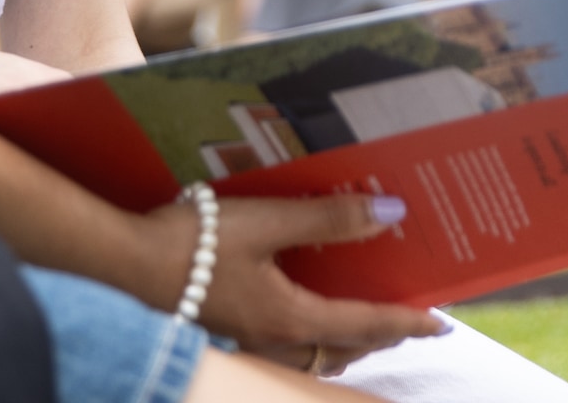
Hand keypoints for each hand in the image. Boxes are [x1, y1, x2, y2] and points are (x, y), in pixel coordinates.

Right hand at [160, 190, 442, 361]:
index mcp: (292, 318)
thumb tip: (389, 214)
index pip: (367, 324)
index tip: (442, 321)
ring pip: (317, 355)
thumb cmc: (194, 243)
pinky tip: (308, 314)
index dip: (408, 322)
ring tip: (367, 320)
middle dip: (383, 334)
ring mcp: (251, 341)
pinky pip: (290, 347)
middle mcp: (277, 341)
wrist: (124, 264)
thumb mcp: (266, 222)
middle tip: (412, 318)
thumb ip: (327, 219)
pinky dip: (315, 338)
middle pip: (346, 347)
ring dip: (349, 341)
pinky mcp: (231, 332)